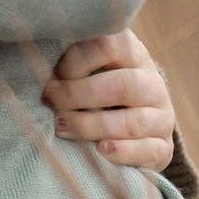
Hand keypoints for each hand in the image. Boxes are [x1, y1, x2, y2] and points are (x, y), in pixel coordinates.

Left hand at [41, 28, 178, 170]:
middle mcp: (152, 82)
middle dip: (77, 96)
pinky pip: (149, 150)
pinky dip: (124, 152)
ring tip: (60, 128)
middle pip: (122, 85)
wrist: (130, 125)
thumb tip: (33, 61)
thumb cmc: (91, 89)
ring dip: (91, 126)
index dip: (74, 61)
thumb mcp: (83, 68)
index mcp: (132, 54)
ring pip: (132, 122)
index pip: (108, 45)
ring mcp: (162, 116)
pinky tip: (101, 150)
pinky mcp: (164, 147)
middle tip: (50, 103)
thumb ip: (66, 60)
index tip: (51, 76)